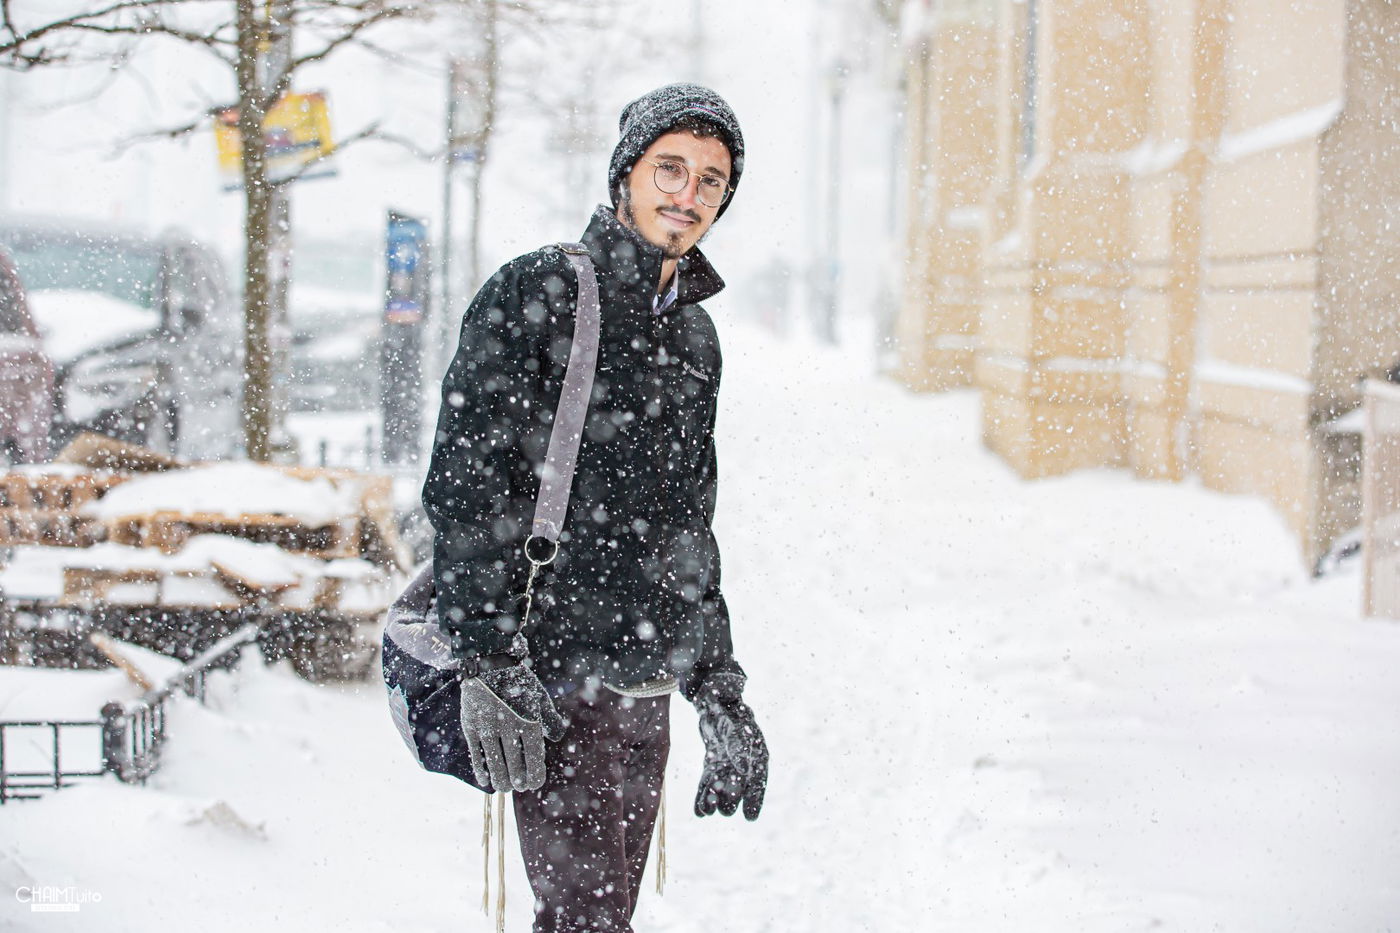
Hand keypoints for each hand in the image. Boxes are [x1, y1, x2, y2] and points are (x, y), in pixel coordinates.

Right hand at [459, 664, 566, 791]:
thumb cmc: (519, 682)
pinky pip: (476, 755)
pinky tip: (485, 779)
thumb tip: (556, 738)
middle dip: (517, 782)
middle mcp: (509, 728)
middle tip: (517, 786)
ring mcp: (487, 728)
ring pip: (495, 765)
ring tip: (503, 787)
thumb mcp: (539, 698)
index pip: (534, 761)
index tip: (533, 784)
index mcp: (530, 723)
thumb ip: (550, 720)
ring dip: (500, 780)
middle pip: (514, 768)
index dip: (534, 778)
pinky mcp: (470, 726)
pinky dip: (481, 770)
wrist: (490, 662)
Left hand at [694, 686, 767, 820]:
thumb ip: (741, 751)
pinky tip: (699, 811)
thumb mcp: (738, 732)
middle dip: (729, 801)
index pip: (758, 785)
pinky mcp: (712, 764)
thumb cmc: (730, 714)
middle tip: (721, 802)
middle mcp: (742, 765)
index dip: (755, 802)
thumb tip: (743, 772)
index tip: (750, 817)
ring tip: (707, 808)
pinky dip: (703, 798)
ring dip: (714, 802)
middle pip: (737, 792)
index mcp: (756, 758)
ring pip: (721, 792)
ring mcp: (726, 765)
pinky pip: (708, 785)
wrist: (716, 701)